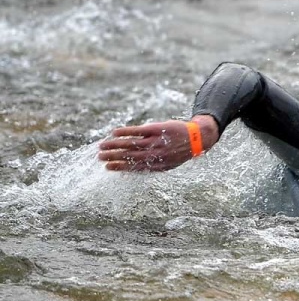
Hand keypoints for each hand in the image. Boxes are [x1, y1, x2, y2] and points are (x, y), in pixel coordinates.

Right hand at [98, 116, 218, 171]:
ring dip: (115, 145)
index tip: (108, 167)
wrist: (196, 138)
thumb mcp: (169, 164)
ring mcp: (156, 142)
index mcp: (158, 165)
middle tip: (100, 157)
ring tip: (102, 146)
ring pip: (132, 144)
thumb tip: (133, 170)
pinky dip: (125, 132)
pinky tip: (114, 133)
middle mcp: (156, 154)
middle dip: (114, 157)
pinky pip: (138, 131)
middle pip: (131, 156)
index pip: (136, 167)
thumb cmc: (179, 152)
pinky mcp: (156, 129)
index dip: (121, 167)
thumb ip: (152, 166)